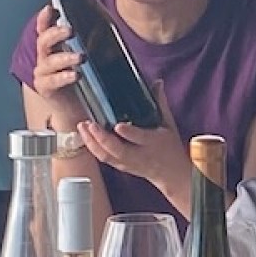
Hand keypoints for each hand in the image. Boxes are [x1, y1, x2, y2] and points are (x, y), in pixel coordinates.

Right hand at [30, 5, 85, 128]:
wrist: (76, 109)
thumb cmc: (84, 79)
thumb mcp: (90, 57)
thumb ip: (92, 41)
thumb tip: (105, 24)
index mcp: (54, 46)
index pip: (46, 28)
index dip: (46, 18)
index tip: (51, 8)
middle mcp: (45, 57)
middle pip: (44, 41)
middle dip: (56, 33)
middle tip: (70, 30)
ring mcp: (43, 72)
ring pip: (50, 61)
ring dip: (65, 57)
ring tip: (81, 57)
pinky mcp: (45, 88)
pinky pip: (52, 81)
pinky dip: (64, 76)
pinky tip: (76, 75)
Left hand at [75, 82, 190, 209]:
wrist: (172, 173)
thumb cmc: (170, 147)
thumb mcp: (169, 124)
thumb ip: (160, 103)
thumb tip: (157, 83)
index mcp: (153, 142)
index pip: (140, 138)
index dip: (129, 133)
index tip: (118, 126)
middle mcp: (139, 155)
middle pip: (117, 150)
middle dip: (102, 138)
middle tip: (90, 124)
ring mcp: (128, 163)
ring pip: (107, 156)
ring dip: (92, 142)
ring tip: (83, 127)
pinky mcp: (121, 166)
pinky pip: (104, 159)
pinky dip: (93, 148)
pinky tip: (85, 137)